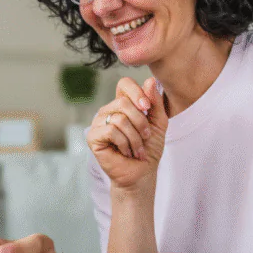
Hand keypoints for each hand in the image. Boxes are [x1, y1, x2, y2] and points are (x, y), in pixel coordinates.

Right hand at [88, 77, 167, 191]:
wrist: (142, 172)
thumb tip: (149, 80)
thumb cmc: (149, 148)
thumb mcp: (159, 122)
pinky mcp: (93, 137)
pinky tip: (125, 151)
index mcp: (122, 104)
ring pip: (119, 118)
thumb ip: (155, 102)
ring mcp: (98, 123)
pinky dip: (124, 143)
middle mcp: (108, 110)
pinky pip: (111, 131)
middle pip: (123, 102)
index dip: (137, 92)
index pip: (124, 83)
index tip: (147, 108)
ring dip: (134, 137)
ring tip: (136, 148)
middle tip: (145, 136)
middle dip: (140, 122)